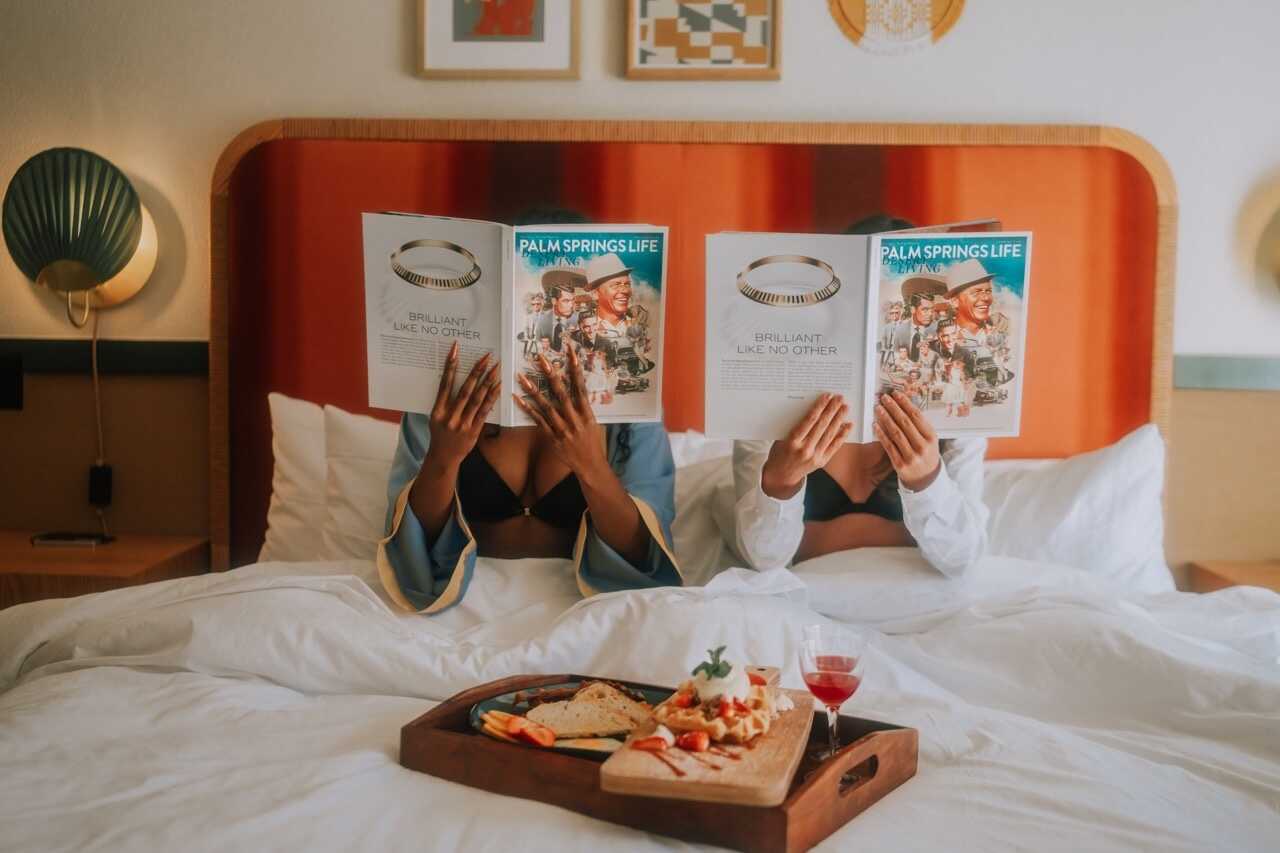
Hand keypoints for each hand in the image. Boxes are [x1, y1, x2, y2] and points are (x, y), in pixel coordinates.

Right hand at [425, 341, 500, 469]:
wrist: (443, 457)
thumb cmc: (439, 434)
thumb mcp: (435, 417)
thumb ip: (444, 401)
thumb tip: (453, 379)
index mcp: (437, 410)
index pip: (444, 384)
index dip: (450, 366)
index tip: (455, 350)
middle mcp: (449, 416)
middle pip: (464, 390)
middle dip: (476, 372)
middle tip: (486, 357)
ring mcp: (462, 424)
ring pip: (476, 399)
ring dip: (488, 382)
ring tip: (496, 368)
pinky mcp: (473, 431)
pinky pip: (484, 411)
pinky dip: (491, 398)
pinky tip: (498, 388)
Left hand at [513, 346, 608, 483]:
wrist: (590, 465)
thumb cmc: (592, 442)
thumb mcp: (593, 422)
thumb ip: (583, 407)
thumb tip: (577, 389)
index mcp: (587, 413)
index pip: (580, 386)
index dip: (575, 369)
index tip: (570, 353)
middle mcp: (574, 419)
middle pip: (561, 393)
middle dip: (551, 375)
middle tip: (541, 359)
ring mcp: (562, 428)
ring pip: (546, 406)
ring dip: (533, 390)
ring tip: (522, 376)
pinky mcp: (552, 437)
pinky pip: (537, 421)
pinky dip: (527, 409)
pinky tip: (517, 399)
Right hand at [760, 393, 851, 499]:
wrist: (781, 477)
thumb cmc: (779, 453)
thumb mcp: (782, 439)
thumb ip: (796, 427)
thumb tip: (814, 411)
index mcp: (792, 441)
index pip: (809, 421)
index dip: (819, 407)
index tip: (827, 396)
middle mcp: (805, 449)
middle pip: (822, 426)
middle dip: (832, 410)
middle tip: (839, 398)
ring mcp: (814, 456)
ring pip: (830, 434)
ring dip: (839, 419)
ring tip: (845, 408)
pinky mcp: (822, 461)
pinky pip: (834, 446)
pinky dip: (842, 435)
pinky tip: (848, 425)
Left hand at [873, 391, 940, 491]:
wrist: (926, 478)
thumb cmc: (926, 453)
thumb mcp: (928, 439)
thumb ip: (919, 425)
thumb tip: (903, 404)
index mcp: (931, 437)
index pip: (916, 416)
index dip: (905, 403)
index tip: (896, 394)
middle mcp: (922, 446)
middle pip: (905, 422)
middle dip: (893, 408)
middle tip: (884, 398)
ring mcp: (911, 456)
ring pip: (895, 433)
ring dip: (885, 418)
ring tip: (878, 408)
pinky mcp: (900, 464)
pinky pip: (888, 446)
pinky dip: (881, 434)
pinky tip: (875, 425)